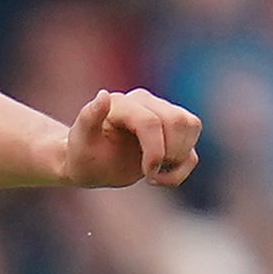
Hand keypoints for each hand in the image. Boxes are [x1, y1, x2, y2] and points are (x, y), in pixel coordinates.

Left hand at [59, 88, 199, 188]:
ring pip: (191, 126)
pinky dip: (183, 167)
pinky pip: (192, 144)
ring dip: (180, 158)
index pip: (151, 122)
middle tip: (148, 173)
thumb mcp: (80, 141)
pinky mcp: (171, 131)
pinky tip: (160, 177)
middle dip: (169, 153)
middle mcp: (145, 102)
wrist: (90, 162)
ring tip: (153, 174)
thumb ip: (89, 117)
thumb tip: (103, 96)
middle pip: (178, 121)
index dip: (155, 151)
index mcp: (123, 104)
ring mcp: (161, 113)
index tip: (147, 175)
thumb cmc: (83, 153)